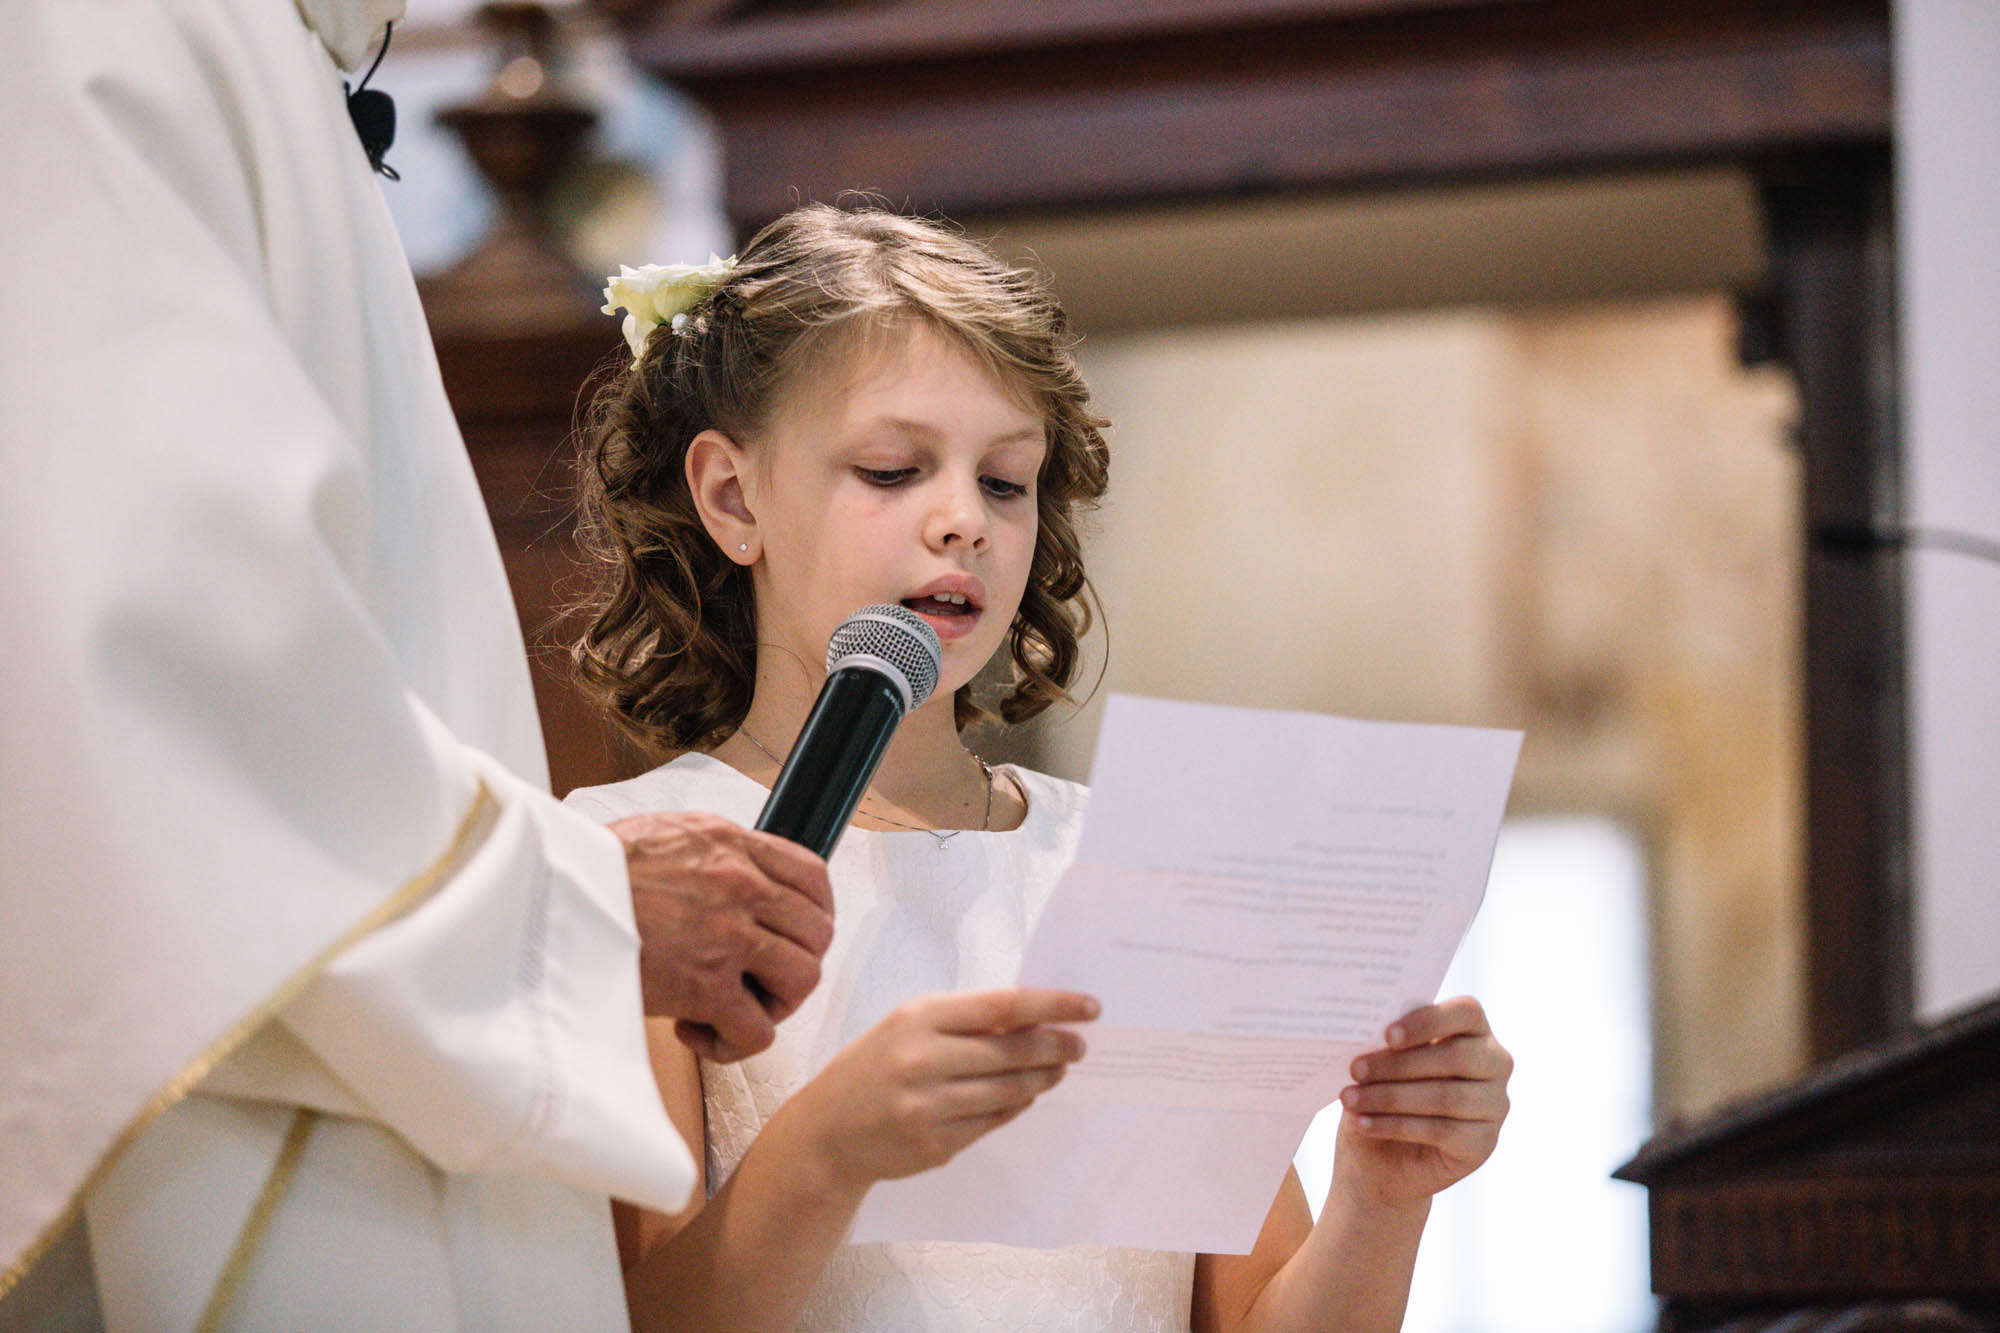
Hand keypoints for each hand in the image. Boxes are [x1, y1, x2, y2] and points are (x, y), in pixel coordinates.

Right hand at [612, 810, 835, 1063]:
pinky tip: (700, 1032)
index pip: (813, 876)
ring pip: (802, 980)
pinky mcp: (705, 987)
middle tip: (759, 978)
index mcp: (733, 845)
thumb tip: (731, 873)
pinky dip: (737, 1044)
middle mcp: (742, 887)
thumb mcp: (664, 833)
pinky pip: (758, 1031)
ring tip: (735, 1006)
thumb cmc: (593, 867)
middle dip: (794, 962)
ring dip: (774, 1003)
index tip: (796, 934)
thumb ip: (710, 851)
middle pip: (817, 933)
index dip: (816, 912)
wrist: (549, 891)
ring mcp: (729, 938)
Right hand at [785, 988, 1097, 1191]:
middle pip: (1013, 1052)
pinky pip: (993, 1122)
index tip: (1088, 1006)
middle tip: (1079, 1045)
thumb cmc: (870, 1068)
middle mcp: (923, 1061)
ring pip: (1010, 1091)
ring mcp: (929, 1108)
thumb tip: (1031, 1021)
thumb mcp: (905, 1027)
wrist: (825, 1134)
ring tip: (1059, 1070)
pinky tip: (1026, 1095)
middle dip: (1056, 1047)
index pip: (1003, 1007)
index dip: (1053, 1005)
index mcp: (917, 1019)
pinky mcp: (936, 1145)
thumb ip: (961, 1022)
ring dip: (1043, 1079)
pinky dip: (1016, 1106)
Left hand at [1331, 996, 1511, 1208]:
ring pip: (1446, 1097)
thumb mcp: (1381, 1061)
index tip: (1388, 1035)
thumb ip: (1387, 1043)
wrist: (1380, 1155)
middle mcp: (1494, 1064)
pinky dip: (1397, 1126)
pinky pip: (1442, 1131)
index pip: (1467, 1013)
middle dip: (1399, 1064)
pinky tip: (1365, 1124)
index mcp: (1474, 1029)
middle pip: (1456, 1056)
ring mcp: (1495, 1106)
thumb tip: (1366, 1030)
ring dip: (1390, 1097)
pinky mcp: (1484, 1143)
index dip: (1429, 1021)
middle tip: (1355, 1069)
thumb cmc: (1382, 1091)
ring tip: (1350, 1099)